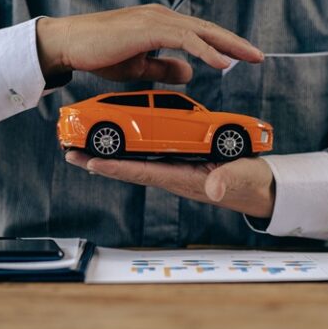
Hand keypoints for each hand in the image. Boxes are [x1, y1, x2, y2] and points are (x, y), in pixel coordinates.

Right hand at [36, 4, 262, 83]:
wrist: (70, 43)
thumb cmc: (100, 53)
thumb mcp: (138, 66)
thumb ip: (164, 68)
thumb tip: (190, 72)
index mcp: (160, 23)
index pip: (200, 33)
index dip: (223, 44)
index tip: (243, 57)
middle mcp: (162, 16)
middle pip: (207, 29)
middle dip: (235, 43)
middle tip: (258, 56)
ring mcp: (155, 20)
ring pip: (201, 31)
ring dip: (227, 46)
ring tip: (249, 58)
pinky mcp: (148, 28)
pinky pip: (184, 40)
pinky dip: (205, 51)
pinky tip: (221, 63)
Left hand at [65, 151, 275, 218]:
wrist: (258, 186)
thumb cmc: (249, 182)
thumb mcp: (241, 178)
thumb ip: (228, 181)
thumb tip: (214, 189)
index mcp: (181, 178)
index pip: (142, 172)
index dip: (115, 168)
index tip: (90, 163)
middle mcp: (170, 173)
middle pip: (127, 166)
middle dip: (99, 160)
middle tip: (69, 152)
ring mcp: (173, 166)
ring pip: (134, 159)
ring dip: (108, 153)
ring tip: (81, 145)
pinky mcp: (179, 158)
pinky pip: (148, 152)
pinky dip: (128, 145)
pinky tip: (116, 139)